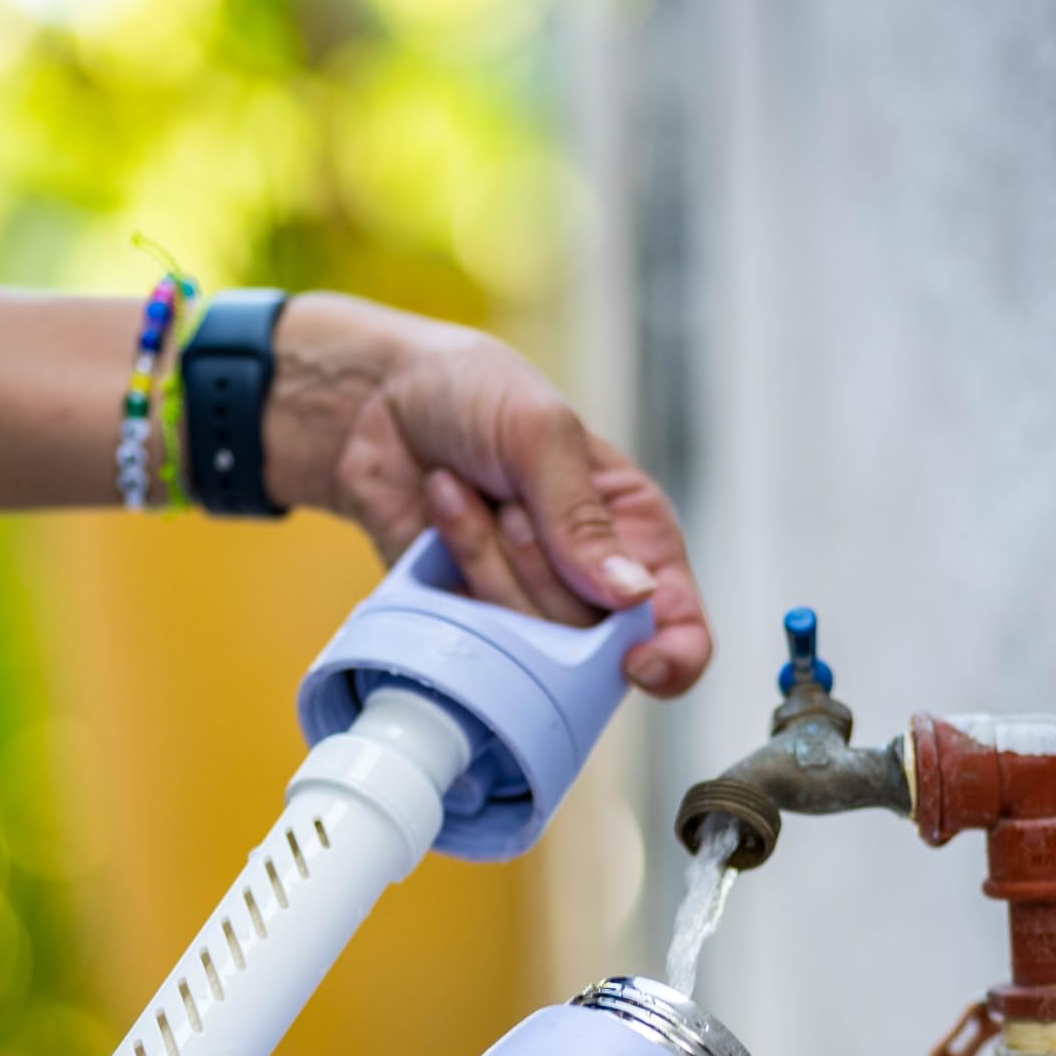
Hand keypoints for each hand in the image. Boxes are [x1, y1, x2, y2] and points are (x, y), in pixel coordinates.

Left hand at [264, 292, 711, 696]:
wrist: (376, 400)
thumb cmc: (475, 395)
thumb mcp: (542, 433)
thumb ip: (583, 520)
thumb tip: (634, 597)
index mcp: (638, 534)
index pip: (680, 626)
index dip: (673, 657)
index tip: (636, 661)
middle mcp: (591, 582)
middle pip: (593, 641)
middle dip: (542, 566)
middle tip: (511, 499)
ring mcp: (527, 605)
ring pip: (529, 641)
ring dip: (489, 555)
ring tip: (470, 490)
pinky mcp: (469, 617)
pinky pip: (472, 630)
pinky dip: (452, 562)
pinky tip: (441, 506)